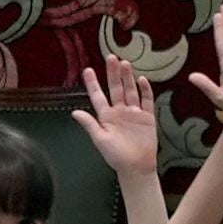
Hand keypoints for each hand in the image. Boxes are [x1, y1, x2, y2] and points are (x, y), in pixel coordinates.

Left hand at [73, 53, 160, 174]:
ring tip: (125, 63)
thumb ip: (89, 125)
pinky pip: (147, 101)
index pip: (98, 96)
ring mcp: (134, 113)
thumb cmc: (116, 156)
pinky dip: (145, 90)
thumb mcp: (100, 140)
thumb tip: (74, 112)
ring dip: (128, 78)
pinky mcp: (147, 118)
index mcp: (106, 116)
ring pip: (130, 91)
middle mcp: (119, 111)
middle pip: (116, 88)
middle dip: (113, 73)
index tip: (88, 70)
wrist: (136, 166)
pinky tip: (142, 80)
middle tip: (111, 57)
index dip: (93, 83)